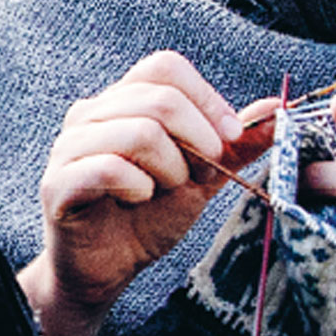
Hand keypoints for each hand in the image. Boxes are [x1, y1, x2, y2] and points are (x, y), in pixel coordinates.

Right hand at [19, 51, 273, 335]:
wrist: (112, 269)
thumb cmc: (152, 215)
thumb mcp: (206, 175)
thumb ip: (239, 144)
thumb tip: (278, 109)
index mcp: (125, 100)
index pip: (165, 66)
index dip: (207, 98)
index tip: (231, 137)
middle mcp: (92, 113)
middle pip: (160, 98)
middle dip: (197, 140)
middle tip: (201, 174)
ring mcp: (69, 146)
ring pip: (139, 132)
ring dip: (171, 168)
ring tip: (167, 189)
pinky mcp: (56, 183)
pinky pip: (107, 168)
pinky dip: (139, 188)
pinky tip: (138, 200)